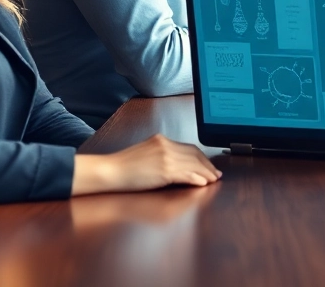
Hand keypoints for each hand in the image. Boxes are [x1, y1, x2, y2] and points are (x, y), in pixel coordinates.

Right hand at [73, 134, 221, 195]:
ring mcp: (165, 157)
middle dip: (207, 165)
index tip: (208, 165)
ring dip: (205, 173)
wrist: (109, 170)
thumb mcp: (145, 153)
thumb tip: (177, 164)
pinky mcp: (164, 170)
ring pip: (193, 165)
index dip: (201, 158)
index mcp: (161, 140)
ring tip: (213, 180)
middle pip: (194, 155)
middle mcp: (166, 145)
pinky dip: (196, 178)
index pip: (189, 148)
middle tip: (215, 174)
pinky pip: (186, 174)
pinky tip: (202, 183)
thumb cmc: (122, 166)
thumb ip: (162, 154)